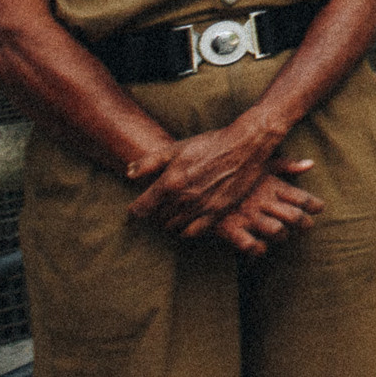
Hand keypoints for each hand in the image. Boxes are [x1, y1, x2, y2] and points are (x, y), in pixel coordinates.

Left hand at [126, 117, 280, 235]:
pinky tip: (187, 221)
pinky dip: (185, 230)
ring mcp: (201, 207)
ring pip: (173, 227)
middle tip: (159, 207)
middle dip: (155, 213)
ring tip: (173, 212)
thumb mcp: (178, 148)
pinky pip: (192, 232)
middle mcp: (183, 198)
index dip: (135, 210)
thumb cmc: (212, 144)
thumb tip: (128, 173)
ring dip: (169, 222)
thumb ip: (150, 162)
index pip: (141, 208)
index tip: (137, 209)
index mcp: (170, 181)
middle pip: (157, 218)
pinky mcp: (217, 213)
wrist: (246, 146)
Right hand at [208, 161, 325, 254]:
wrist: (194, 178)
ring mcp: (247, 215)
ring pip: (278, 232)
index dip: (314, 206)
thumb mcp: (258, 162)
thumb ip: (286, 164)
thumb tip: (311, 164)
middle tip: (305, 225)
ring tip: (280, 232)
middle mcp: (262, 200)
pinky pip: (251, 246)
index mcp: (271, 184)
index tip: (319, 208)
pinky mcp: (230, 228)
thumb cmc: (232, 170)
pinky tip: (259, 245)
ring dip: (282, 235)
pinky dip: (258, 249)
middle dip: (304, 224)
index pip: (302, 198)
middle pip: (295, 218)